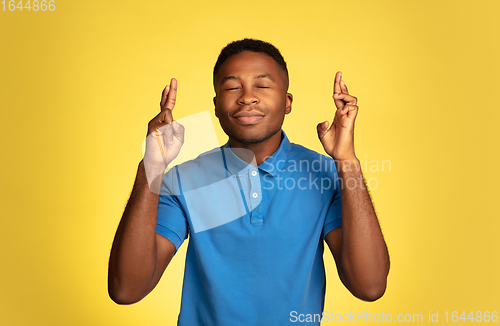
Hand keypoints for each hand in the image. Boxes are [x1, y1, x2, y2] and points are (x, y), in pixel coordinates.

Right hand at [143, 78, 184, 192]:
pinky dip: (168, 130)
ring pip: (168, 114)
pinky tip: (164, 138)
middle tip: (173, 79)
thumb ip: (179, 128)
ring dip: (171, 127)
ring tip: (167, 138)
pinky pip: (166, 122)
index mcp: (166, 121)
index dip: (170, 94)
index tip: (170, 84)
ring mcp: (155, 122)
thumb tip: (172, 120)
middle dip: (170, 91)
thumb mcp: (179, 138)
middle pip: (166, 103)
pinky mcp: (152, 126)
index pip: (168, 105)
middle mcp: (159, 119)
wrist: (159, 160)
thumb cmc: (168, 150)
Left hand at [317, 71, 358, 161]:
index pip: (338, 97)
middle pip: (345, 95)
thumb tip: (325, 121)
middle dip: (341, 84)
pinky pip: (353, 109)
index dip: (338, 87)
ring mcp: (348, 117)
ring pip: (352, 100)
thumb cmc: (332, 145)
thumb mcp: (322, 134)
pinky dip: (347, 107)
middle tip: (339, 74)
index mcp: (338, 114)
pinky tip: (341, 111)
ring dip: (344, 95)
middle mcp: (344, 114)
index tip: (338, 76)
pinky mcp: (351, 122)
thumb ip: (321, 127)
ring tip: (335, 96)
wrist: (339, 154)